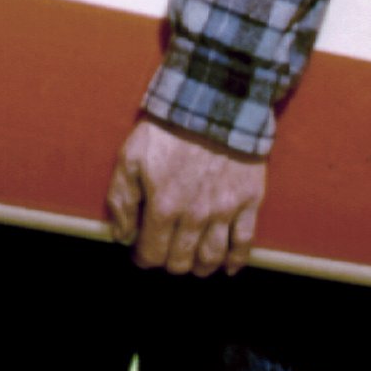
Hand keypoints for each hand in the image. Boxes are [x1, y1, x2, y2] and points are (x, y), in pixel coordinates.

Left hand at [107, 118, 266, 276]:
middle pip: (181, 261)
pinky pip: (245, 242)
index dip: (144, 258)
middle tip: (167, 253)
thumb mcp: (130, 157)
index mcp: (163, 206)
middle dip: (170, 263)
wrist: (212, 102)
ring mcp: (224, 210)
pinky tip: (228, 267)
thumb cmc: (167, 129)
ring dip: (200, 268)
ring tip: (194, 264)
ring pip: (212, 258)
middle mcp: (195, 216)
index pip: (152, 253)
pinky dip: (237, 261)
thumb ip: (121, 199)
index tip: (142, 252)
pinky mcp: (248, 201)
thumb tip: (122, 235)